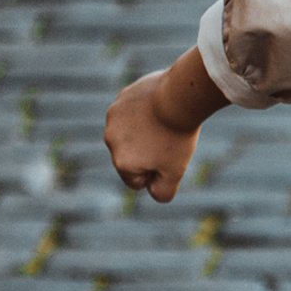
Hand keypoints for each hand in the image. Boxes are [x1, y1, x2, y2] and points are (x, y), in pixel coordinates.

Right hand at [104, 48, 226, 202]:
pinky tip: (161, 104)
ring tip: (166, 120)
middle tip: (169, 138)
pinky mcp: (123, 97)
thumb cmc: (177, 136)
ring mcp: (114, 117)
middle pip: (132, 155)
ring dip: (147, 129)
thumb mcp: (175, 172)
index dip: (156, 173)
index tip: (169, 158)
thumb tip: (153, 193)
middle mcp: (111, 140)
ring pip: (133, 131)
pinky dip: (147, 110)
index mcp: (121, 162)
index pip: (136, 181)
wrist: (179, 96)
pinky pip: (136, 109)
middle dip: (149, 151)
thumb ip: (162, 192)